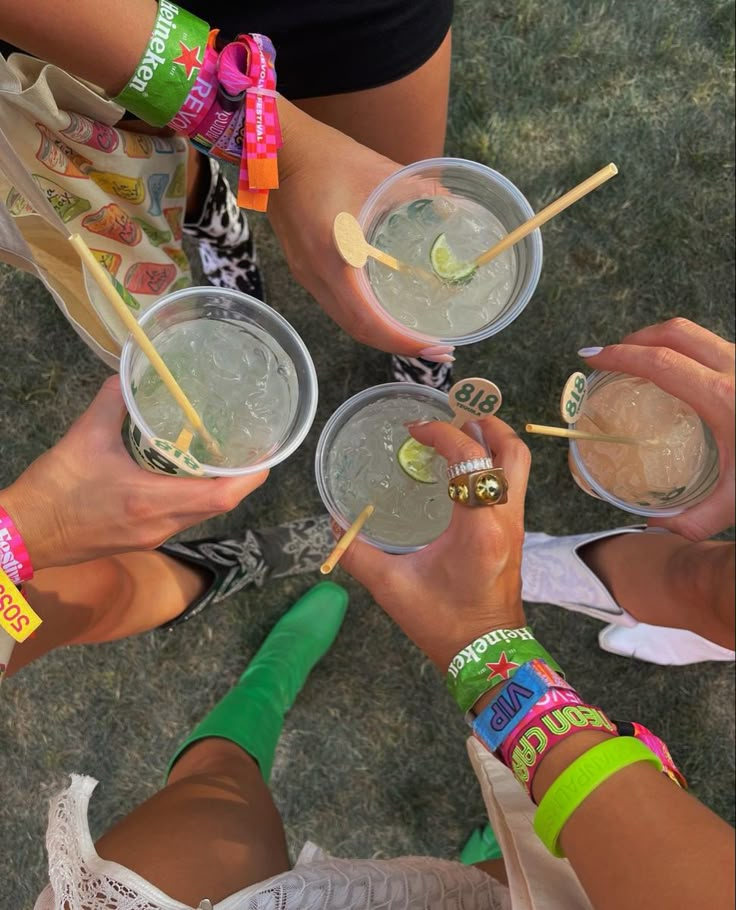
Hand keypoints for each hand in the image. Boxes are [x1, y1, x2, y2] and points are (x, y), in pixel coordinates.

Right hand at [0, 376, 267, 569]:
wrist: (26, 532)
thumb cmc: (56, 488)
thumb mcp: (85, 436)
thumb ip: (114, 400)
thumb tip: (131, 371)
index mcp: (153, 500)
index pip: (221, 497)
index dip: (251, 478)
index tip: (268, 458)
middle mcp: (161, 523)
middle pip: (218, 506)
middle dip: (240, 482)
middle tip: (251, 452)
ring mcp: (153, 536)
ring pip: (201, 514)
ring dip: (218, 491)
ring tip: (227, 461)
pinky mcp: (143, 540)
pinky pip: (182, 518)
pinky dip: (195, 498)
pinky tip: (190, 477)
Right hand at [268, 98, 445, 358]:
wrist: (275, 149)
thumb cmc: (326, 157)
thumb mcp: (381, 172)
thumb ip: (422, 191)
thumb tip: (456, 208)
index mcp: (334, 255)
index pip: (368, 319)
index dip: (403, 340)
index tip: (437, 347)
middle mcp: (317, 275)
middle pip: (359, 330)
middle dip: (399, 346)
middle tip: (439, 350)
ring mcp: (307, 275)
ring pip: (347, 322)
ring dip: (382, 336)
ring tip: (419, 339)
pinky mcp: (305, 270)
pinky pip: (338, 307)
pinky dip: (366, 319)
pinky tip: (389, 314)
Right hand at [339, 416, 530, 669]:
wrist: (487, 656)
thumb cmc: (443, 623)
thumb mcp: (392, 588)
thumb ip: (358, 554)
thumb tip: (334, 524)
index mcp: (479, 527)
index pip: (469, 459)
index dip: (442, 434)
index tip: (414, 429)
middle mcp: (505, 518)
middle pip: (512, 451)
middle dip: (485, 424)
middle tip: (452, 414)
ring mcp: (515, 524)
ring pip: (519, 465)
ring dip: (493, 441)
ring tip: (459, 432)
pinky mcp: (514, 533)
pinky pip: (510, 483)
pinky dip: (491, 463)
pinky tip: (462, 469)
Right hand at [581, 317, 734, 539]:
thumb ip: (696, 520)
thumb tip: (660, 532)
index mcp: (724, 398)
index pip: (659, 363)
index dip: (620, 356)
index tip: (591, 357)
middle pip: (675, 333)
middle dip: (636, 338)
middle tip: (611, 357)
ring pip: (697, 336)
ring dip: (663, 343)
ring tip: (640, 366)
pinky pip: (714, 348)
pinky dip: (687, 353)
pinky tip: (682, 380)